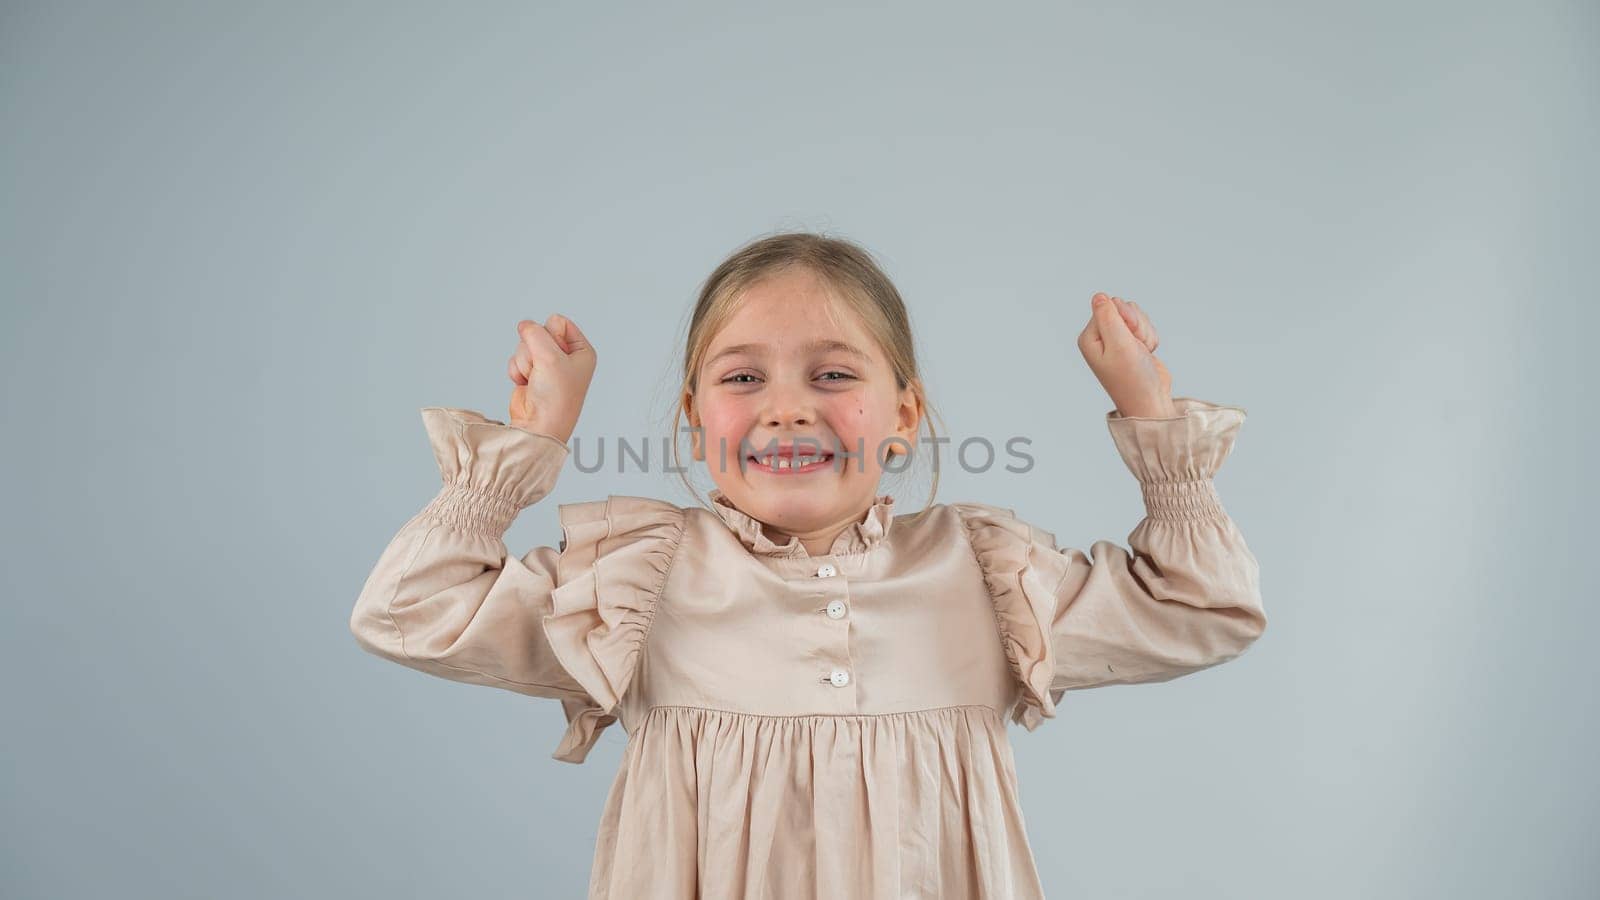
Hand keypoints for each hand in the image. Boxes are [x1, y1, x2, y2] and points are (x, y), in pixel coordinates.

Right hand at [506, 314, 596, 442]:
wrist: (539, 425)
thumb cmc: (555, 397)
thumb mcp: (550, 357)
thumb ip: (535, 333)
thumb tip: (524, 325)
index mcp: (582, 351)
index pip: (559, 322)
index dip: (551, 335)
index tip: (555, 357)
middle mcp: (566, 357)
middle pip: (540, 332)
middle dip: (535, 350)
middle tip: (544, 370)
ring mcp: (547, 365)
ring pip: (525, 345)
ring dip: (526, 361)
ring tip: (536, 379)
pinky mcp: (531, 373)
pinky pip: (517, 358)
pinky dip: (518, 370)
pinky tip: (527, 384)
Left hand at [1076, 293, 1175, 417]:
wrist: (1150, 400)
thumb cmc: (1133, 378)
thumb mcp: (1119, 344)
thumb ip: (1108, 317)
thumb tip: (1098, 295)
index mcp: (1090, 338)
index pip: (1108, 305)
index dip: (1125, 317)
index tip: (1129, 337)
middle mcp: (1100, 337)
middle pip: (1124, 308)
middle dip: (1137, 324)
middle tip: (1137, 346)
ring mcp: (1116, 340)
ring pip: (1136, 316)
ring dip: (1145, 332)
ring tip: (1142, 352)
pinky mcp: (1132, 343)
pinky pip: (1145, 326)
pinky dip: (1150, 339)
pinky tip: (1146, 354)